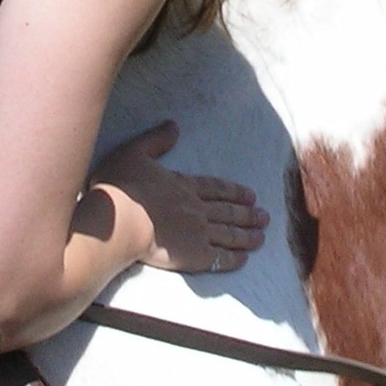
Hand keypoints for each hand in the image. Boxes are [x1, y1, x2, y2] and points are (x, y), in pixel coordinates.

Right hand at [86, 122, 268, 272]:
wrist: (120, 220)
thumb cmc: (121, 187)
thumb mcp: (135, 153)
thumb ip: (156, 140)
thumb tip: (174, 126)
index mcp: (183, 185)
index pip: (215, 188)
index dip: (234, 192)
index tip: (250, 195)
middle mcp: (196, 208)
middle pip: (227, 212)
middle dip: (247, 214)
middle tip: (265, 217)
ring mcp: (197, 232)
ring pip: (228, 234)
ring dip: (247, 236)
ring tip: (262, 237)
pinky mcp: (193, 255)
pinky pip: (219, 258)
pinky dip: (233, 258)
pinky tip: (244, 259)